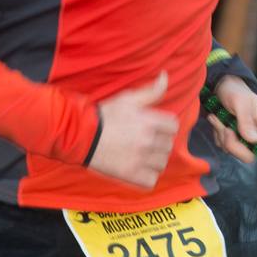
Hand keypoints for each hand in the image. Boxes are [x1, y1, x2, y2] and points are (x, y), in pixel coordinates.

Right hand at [87, 72, 179, 188]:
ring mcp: (140, 160)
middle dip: (160, 142)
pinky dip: (147, 176)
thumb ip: (151, 90)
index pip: (173, 126)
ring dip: (155, 160)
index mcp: (149, 122)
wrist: (82, 136)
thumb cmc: (105, 115)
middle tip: (146, 140)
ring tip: (143, 155)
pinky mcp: (131, 175)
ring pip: (162, 163)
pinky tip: (138, 168)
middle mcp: (147, 141)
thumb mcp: (128, 99)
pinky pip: (151, 180)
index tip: (156, 127)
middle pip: (168, 145)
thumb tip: (165, 76)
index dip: (165, 126)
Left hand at [207, 75, 256, 170]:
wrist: (223, 88)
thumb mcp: (240, 102)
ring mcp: (247, 139)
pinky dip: (218, 135)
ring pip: (234, 151)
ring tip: (220, 119)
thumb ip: (245, 121)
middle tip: (226, 129)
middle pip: (250, 155)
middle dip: (233, 145)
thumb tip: (253, 141)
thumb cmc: (236, 92)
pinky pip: (224, 147)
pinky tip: (218, 121)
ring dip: (223, 136)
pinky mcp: (235, 140)